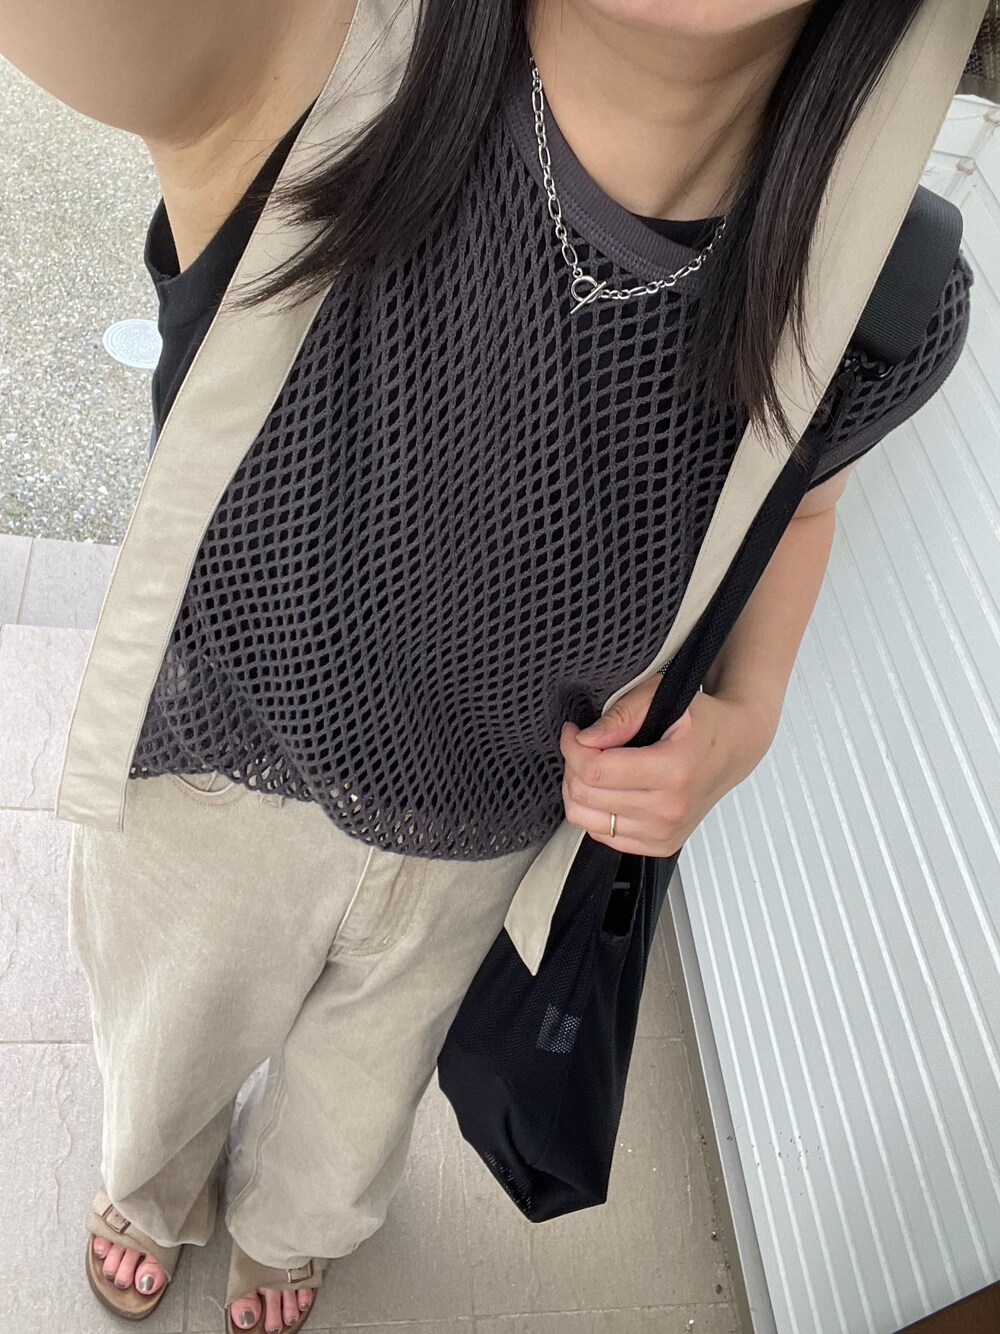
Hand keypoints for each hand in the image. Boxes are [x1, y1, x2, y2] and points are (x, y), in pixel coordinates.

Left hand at [559, 677, 776, 857]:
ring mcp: (665, 833)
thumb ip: (621, 715)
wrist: (733, 748)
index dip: (572, 748)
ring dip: (579, 790)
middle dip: (573, 765)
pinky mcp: (660, 846)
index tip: (573, 731)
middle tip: (583, 745)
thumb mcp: (662, 697)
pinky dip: (595, 811)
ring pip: (586, 820)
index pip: (596, 771)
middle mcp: (670, 809)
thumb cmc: (701, 721)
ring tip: (594, 766)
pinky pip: (602, 836)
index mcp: (673, 771)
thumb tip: (585, 739)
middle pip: (587, 796)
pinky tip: (609, 789)